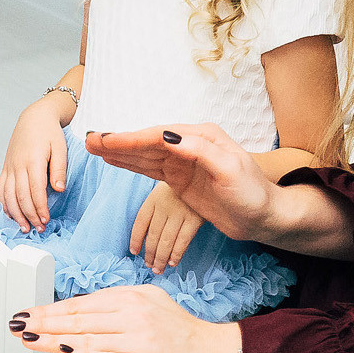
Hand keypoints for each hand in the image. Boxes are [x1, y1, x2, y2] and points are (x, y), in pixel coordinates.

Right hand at [0, 98, 69, 232]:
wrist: (34, 118)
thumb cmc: (49, 132)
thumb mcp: (60, 148)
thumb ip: (59, 169)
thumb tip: (59, 189)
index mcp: (33, 160)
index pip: (35, 191)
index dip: (40, 208)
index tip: (46, 219)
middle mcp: (18, 165)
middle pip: (21, 197)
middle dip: (29, 216)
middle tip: (38, 228)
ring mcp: (9, 167)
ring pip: (8, 196)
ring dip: (16, 214)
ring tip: (25, 227)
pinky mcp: (5, 168)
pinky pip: (1, 189)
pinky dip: (4, 204)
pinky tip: (11, 214)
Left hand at [11, 287, 246, 352]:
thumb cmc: (178, 332)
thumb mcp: (149, 303)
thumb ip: (115, 306)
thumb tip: (76, 312)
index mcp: (132, 297)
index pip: (82, 303)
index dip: (51, 309)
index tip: (28, 314)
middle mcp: (134, 314)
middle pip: (79, 318)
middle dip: (43, 322)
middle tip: (18, 324)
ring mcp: (139, 340)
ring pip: (87, 338)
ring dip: (53, 339)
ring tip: (29, 338)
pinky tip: (61, 351)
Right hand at [89, 124, 278, 243]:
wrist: (263, 217)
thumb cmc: (253, 193)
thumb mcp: (230, 169)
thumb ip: (200, 151)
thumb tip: (168, 136)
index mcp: (202, 137)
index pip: (160, 135)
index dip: (132, 139)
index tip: (108, 140)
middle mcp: (189, 145)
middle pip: (147, 142)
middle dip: (118, 142)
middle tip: (90, 140)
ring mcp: (183, 163)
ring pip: (144, 155)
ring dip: (119, 151)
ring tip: (93, 146)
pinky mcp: (180, 180)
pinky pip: (149, 169)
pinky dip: (130, 164)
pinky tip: (114, 159)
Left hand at [129, 181, 203, 273]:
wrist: (206, 177)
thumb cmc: (184, 187)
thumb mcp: (166, 191)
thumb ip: (156, 209)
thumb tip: (148, 237)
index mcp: (154, 198)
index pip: (140, 222)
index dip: (136, 239)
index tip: (134, 252)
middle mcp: (165, 205)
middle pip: (153, 235)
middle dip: (150, 254)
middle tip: (149, 266)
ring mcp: (180, 212)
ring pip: (166, 241)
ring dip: (161, 258)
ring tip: (158, 269)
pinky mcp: (195, 218)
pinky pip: (183, 240)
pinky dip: (177, 253)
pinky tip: (172, 262)